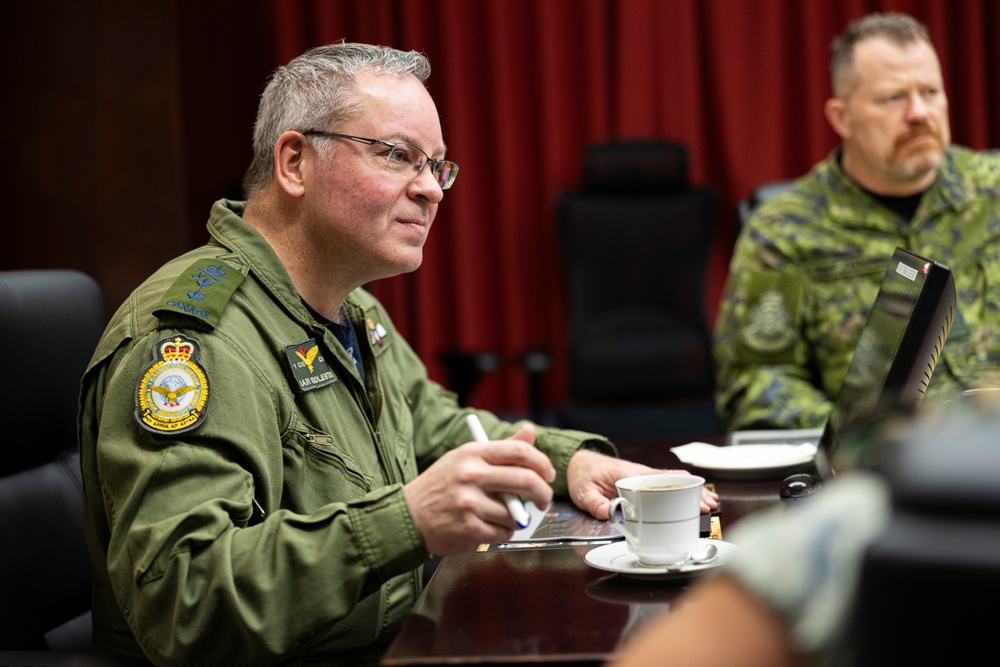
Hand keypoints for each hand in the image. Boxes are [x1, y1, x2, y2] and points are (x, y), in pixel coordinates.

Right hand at [403, 423, 555, 554]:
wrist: (407, 516)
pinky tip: (487, 527)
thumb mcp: (466, 459)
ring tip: (502, 515)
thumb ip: (501, 449)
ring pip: (517, 512)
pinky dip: (503, 533)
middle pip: (526, 480)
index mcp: (472, 453)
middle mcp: (471, 475)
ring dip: (518, 518)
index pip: (519, 450)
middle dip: (543, 493)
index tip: (547, 473)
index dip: (542, 462)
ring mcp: (469, 503)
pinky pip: (504, 533)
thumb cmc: (441, 485)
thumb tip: (530, 431)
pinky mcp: (469, 528)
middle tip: (543, 500)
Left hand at [566, 449, 719, 519]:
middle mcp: (640, 473)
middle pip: (673, 480)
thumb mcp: (584, 492)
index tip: (692, 500)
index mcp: (629, 474)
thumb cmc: (584, 475)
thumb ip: (595, 504)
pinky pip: (666, 484)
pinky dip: (682, 490)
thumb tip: (609, 513)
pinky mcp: (643, 482)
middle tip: (709, 505)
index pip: (659, 480)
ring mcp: (644, 476)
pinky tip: (693, 499)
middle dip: (693, 491)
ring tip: (709, 503)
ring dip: (691, 491)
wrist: (580, 463)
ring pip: (673, 481)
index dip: (678, 490)